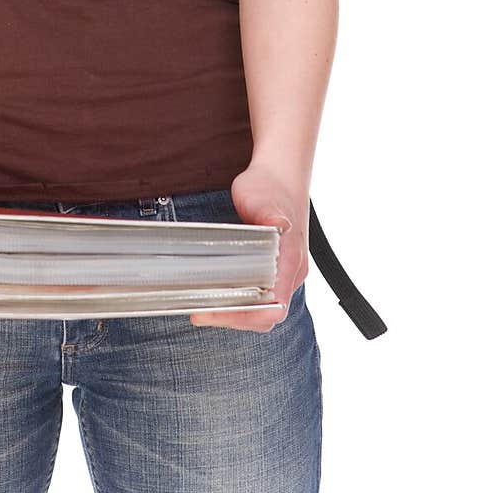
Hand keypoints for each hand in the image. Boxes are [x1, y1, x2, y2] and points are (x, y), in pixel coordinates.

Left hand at [189, 160, 308, 332]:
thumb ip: (271, 215)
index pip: (273, 308)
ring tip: (205, 308)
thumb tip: (280, 224)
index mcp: (292, 261)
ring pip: (264, 307)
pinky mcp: (275, 267)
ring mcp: (285, 271)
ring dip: (236, 313)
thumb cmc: (270, 186)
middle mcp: (292, 271)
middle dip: (234, 318)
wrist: (278, 174)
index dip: (244, 317)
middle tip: (200, 312)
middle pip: (266, 314)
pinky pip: (261, 294)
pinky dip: (241, 301)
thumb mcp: (264, 199)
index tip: (213, 312)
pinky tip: (219, 294)